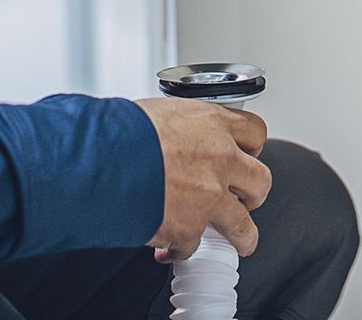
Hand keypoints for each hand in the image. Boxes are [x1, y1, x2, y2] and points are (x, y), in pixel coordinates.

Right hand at [135, 97, 271, 260]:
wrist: (101, 160)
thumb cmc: (120, 132)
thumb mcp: (159, 112)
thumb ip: (180, 128)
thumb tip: (174, 138)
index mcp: (212, 124)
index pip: (254, 132)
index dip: (251, 149)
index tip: (245, 157)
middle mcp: (219, 159)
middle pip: (261, 181)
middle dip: (252, 194)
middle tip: (243, 199)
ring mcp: (209, 196)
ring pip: (244, 226)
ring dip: (240, 237)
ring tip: (237, 242)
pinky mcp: (190, 228)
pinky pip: (193, 247)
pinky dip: (181, 250)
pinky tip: (168, 247)